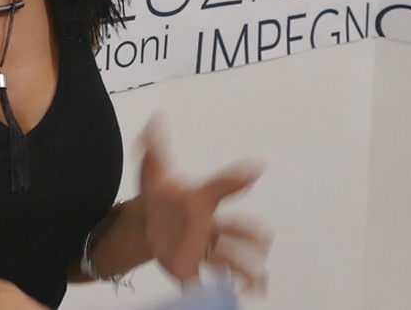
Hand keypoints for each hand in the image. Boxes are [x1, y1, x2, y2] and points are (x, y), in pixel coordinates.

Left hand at [137, 118, 270, 292]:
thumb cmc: (160, 197)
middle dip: (249, 234)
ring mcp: (205, 248)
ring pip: (231, 260)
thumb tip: (154, 118)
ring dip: (247, 269)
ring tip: (260, 280)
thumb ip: (154, 147)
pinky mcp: (194, 267)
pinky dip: (231, 290)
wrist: (147, 224)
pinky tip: (250, 295)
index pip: (219, 188)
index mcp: (201, 201)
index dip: (235, 178)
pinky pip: (214, 281)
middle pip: (234, 230)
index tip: (255, 169)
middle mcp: (210, 226)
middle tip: (263, 238)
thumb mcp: (153, 173)